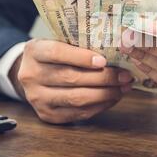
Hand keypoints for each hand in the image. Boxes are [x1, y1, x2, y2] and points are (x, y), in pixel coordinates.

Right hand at [9, 39, 132, 123]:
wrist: (32, 74)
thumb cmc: (54, 55)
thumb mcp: (59, 41)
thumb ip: (79, 44)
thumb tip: (115, 51)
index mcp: (34, 52)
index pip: (57, 53)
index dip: (82, 57)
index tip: (104, 61)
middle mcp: (31, 76)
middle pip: (71, 78)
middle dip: (103, 78)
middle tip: (125, 76)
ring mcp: (37, 98)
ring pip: (76, 98)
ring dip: (105, 94)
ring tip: (123, 87)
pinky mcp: (47, 115)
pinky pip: (78, 113)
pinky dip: (100, 106)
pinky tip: (112, 98)